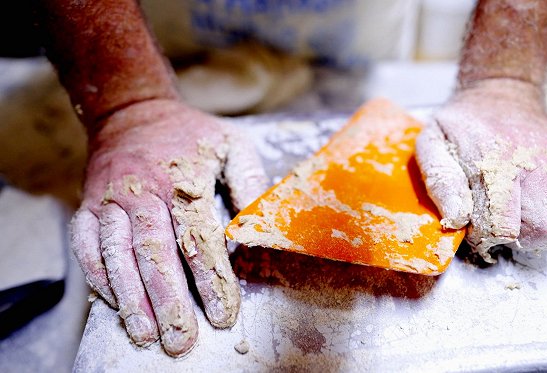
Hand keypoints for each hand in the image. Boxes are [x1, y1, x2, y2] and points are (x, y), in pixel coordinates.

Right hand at [69, 99, 266, 355]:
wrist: (133, 111)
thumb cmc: (190, 134)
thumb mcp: (231, 146)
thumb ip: (248, 184)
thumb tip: (259, 229)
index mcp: (182, 178)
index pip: (199, 236)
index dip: (212, 279)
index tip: (223, 315)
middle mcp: (142, 191)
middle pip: (154, 252)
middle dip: (168, 300)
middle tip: (181, 340)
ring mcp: (111, 200)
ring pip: (117, 253)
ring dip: (130, 297)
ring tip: (145, 333)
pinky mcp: (89, 206)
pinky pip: (86, 245)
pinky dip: (97, 276)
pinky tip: (112, 304)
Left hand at [416, 79, 546, 260]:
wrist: (502, 90)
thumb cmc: (463, 123)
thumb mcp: (433, 143)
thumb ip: (441, 182)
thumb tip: (457, 218)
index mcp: (496, 165)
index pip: (502, 227)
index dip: (485, 238)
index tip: (477, 227)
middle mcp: (537, 167)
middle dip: (525, 239)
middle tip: (507, 223)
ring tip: (530, 217)